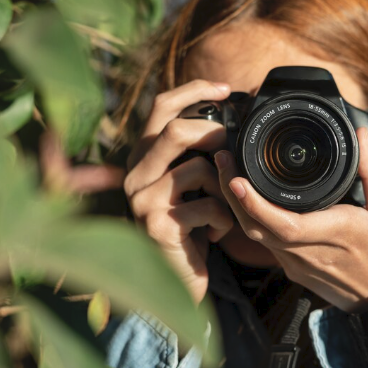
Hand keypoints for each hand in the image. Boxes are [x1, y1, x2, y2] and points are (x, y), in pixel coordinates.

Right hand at [125, 80, 234, 304]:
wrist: (176, 278)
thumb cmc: (189, 227)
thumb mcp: (190, 184)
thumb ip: (197, 154)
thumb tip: (230, 116)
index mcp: (143, 157)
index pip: (161, 107)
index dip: (193, 90)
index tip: (226, 89)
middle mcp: (134, 174)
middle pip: (175, 131)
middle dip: (214, 135)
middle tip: (233, 150)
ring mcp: (141, 200)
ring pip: (197, 169)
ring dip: (223, 189)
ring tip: (222, 209)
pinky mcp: (156, 225)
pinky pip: (207, 206)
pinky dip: (223, 218)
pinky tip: (215, 232)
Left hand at [214, 127, 367, 312]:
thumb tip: (362, 136)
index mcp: (334, 233)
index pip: (282, 222)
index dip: (252, 202)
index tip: (235, 178)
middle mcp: (309, 253)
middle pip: (256, 227)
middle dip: (232, 194)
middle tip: (221, 160)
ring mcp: (299, 265)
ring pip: (257, 236)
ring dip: (239, 206)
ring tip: (229, 173)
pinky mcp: (296, 271)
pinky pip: (267, 244)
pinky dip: (253, 220)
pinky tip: (249, 201)